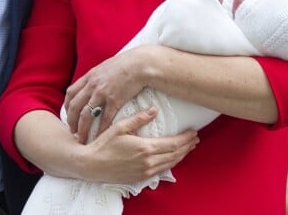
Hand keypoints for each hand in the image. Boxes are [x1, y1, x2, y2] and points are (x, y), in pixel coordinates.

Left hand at [65, 46, 154, 142]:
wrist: (139, 65)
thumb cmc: (124, 64)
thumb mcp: (104, 67)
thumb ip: (95, 76)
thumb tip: (91, 83)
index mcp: (89, 77)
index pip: (70, 93)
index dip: (67, 105)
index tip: (68, 115)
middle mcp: (92, 85)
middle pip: (74, 106)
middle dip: (71, 121)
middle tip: (72, 131)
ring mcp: (102, 93)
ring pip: (86, 115)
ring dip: (82, 129)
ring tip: (81, 139)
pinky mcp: (115, 101)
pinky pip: (104, 119)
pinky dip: (100, 130)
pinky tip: (99, 137)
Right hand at [79, 109, 198, 183]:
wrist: (92, 165)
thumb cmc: (104, 144)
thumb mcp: (120, 127)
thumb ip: (139, 119)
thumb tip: (154, 110)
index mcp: (145, 148)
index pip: (173, 144)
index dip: (185, 138)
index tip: (193, 131)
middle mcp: (148, 162)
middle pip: (175, 154)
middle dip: (187, 146)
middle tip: (195, 138)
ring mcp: (145, 172)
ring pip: (170, 164)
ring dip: (182, 155)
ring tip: (188, 147)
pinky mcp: (141, 178)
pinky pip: (162, 170)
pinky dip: (171, 163)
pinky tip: (173, 158)